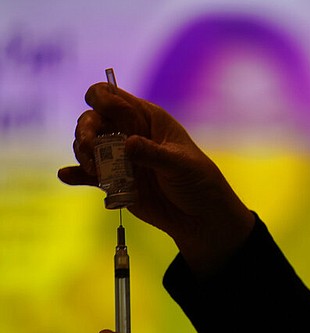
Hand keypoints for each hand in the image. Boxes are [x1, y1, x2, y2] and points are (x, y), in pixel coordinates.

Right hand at [58, 83, 254, 273]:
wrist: (200, 217)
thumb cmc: (198, 182)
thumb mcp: (180, 165)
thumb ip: (153, 154)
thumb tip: (127, 143)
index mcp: (147, 119)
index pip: (113, 96)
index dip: (100, 99)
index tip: (100, 116)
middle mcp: (130, 133)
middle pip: (93, 119)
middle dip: (85, 130)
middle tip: (89, 149)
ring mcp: (121, 156)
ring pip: (88, 145)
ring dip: (82, 153)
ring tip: (94, 171)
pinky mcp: (115, 180)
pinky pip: (89, 174)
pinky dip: (76, 174)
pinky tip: (66, 175)